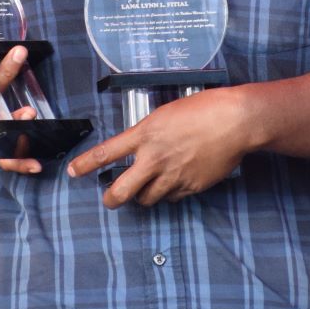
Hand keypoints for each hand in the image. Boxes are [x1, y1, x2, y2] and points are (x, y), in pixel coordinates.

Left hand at [66, 85, 253, 207]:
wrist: (236, 121)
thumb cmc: (204, 108)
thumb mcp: (166, 113)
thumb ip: (149, 132)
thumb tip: (141, 146)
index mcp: (145, 134)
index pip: (106, 153)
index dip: (85, 165)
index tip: (73, 172)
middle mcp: (154, 158)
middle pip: (121, 191)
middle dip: (110, 199)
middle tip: (109, 200)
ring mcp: (172, 176)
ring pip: (147, 199)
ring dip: (143, 197)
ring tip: (146, 189)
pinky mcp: (190, 187)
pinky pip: (172, 198)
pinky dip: (169, 194)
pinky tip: (174, 183)